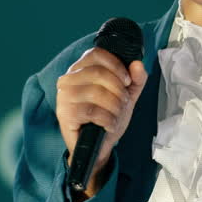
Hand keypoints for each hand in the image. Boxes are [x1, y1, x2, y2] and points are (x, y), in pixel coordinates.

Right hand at [55, 47, 147, 196]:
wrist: (97, 148)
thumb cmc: (107, 118)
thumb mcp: (126, 96)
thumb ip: (135, 80)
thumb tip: (137, 65)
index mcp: (79, 70)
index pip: (97, 54)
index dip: (117, 66)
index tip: (127, 81)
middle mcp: (67, 79)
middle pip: (99, 73)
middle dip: (118, 90)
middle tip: (123, 103)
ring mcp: (64, 97)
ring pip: (96, 92)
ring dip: (114, 106)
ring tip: (115, 115)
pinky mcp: (64, 114)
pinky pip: (92, 111)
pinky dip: (107, 119)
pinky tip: (108, 124)